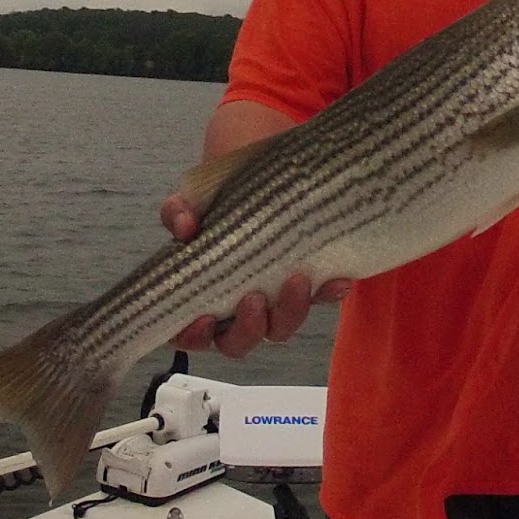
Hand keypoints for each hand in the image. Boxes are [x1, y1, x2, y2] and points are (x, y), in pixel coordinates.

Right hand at [160, 192, 352, 358]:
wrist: (270, 176)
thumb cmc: (226, 197)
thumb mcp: (197, 198)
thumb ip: (180, 211)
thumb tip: (183, 226)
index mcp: (204, 295)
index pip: (190, 333)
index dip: (193, 335)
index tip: (204, 318)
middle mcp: (238, 306)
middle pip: (238, 342)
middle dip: (248, 328)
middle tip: (254, 298)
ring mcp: (275, 299)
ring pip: (280, 328)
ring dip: (289, 311)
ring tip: (297, 280)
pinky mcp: (308, 286)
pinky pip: (320, 300)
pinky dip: (329, 293)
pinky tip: (338, 281)